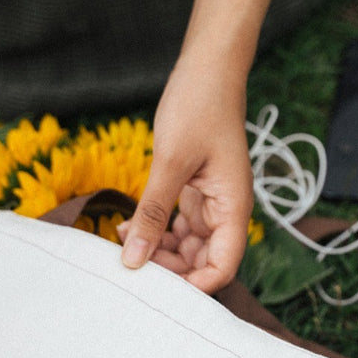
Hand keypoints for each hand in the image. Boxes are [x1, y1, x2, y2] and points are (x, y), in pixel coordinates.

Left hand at [118, 57, 252, 293]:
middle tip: (131, 266)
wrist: (206, 69)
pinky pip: (176, 222)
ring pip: (187, 245)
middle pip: (202, 261)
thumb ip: (153, 213)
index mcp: (233, 207)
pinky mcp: (193, 188)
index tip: (157, 289)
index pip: (222, 267)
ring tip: (124, 246)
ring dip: (158, 250)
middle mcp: (225, 209)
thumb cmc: (199, 107)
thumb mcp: (170, 162)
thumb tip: (135, 260)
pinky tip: (129, 227)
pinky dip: (154, 228)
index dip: (194, 286)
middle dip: (170, 269)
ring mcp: (209, 199)